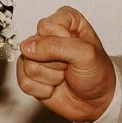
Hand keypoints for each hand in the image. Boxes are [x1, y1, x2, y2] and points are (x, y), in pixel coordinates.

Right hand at [17, 7, 117, 122]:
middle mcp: (48, 35)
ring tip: (64, 76)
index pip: (46, 26)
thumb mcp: (86, 54)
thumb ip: (57, 46)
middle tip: (70, 66)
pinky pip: (24, 82)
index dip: (61, 42)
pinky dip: (42, 90)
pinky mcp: (29, 74)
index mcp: (65, 21)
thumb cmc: (98, 74)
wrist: (97, 102)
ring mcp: (36, 55)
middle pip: (34, 46)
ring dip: (51, 77)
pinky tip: (54, 87)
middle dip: (55, 62)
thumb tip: (28, 47)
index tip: (77, 50)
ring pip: (28, 65)